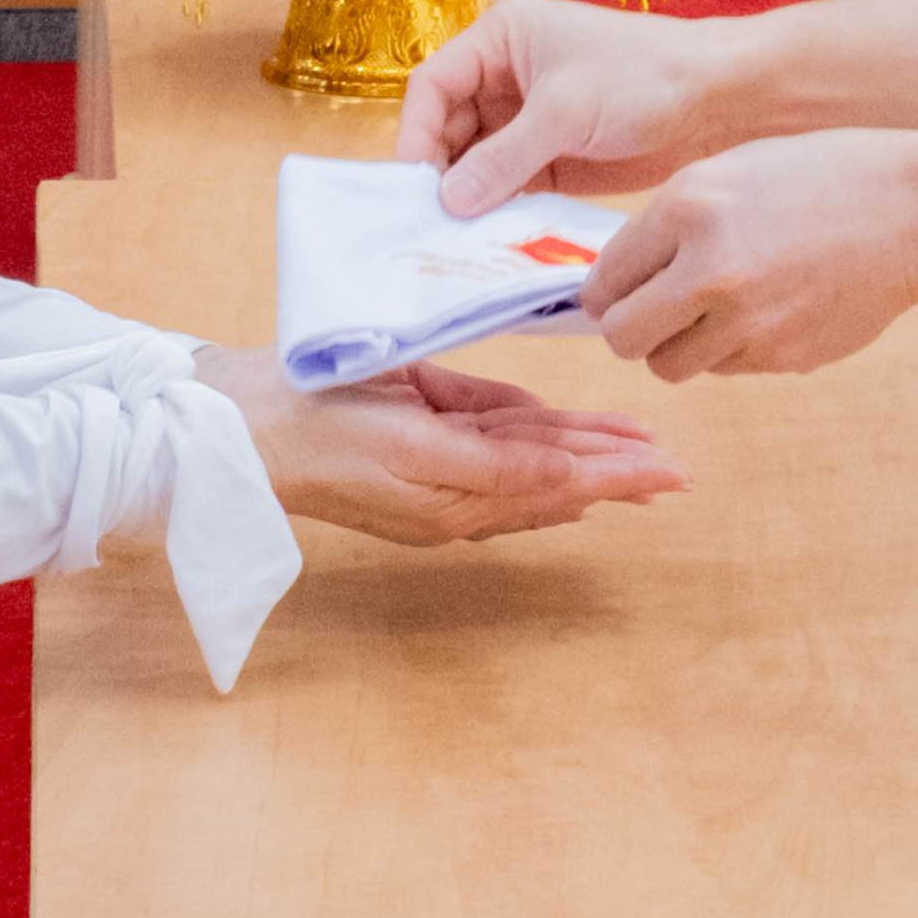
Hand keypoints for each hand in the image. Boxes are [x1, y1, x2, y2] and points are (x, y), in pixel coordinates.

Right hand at [198, 349, 684, 547]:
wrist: (239, 430)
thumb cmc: (315, 421)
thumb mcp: (411, 433)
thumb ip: (489, 454)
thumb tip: (561, 476)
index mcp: (455, 494)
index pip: (554, 481)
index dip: (614, 473)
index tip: (666, 472)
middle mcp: (455, 496)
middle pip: (553, 477)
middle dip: (617, 471)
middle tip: (678, 470)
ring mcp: (439, 480)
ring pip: (533, 466)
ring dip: (591, 463)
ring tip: (648, 459)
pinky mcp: (424, 458)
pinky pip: (496, 457)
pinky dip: (544, 457)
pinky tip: (578, 461)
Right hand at [393, 0, 744, 213]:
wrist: (720, 100)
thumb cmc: (645, 77)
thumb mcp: (566, 111)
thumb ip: (503, 157)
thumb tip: (448, 200)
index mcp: (502, 38)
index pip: (433, 84)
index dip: (416, 132)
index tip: (413, 183)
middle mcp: (506, 75)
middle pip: (447, 126)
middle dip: (439, 171)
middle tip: (429, 223)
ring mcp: (529, 119)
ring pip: (474, 161)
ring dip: (466, 197)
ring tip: (453, 239)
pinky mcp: (553, 157)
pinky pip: (508, 185)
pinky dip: (496, 210)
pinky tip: (488, 240)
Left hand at [572, 131, 917, 381]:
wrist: (911, 211)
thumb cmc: (819, 179)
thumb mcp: (729, 172)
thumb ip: (667, 224)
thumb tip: (614, 284)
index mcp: (689, 208)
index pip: (605, 279)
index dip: (605, 291)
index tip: (619, 290)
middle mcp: (712, 269)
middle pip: (623, 338)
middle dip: (629, 328)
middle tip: (650, 312)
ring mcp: (750, 320)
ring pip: (669, 366)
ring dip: (677, 345)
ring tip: (708, 312)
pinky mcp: (784, 355)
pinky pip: (725, 368)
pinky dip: (728, 349)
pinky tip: (761, 310)